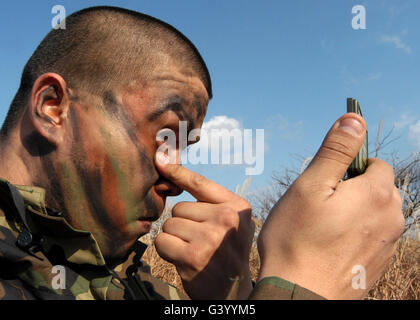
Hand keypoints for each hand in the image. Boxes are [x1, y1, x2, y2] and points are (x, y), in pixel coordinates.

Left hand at [154, 152, 254, 298]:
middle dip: (182, 224)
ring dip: (175, 238)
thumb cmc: (227, 250)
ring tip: (194, 250)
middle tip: (199, 240)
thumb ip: (207, 198)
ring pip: (169, 224)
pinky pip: (162, 241)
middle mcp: (227, 219)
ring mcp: (211, 237)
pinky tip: (184, 259)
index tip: (160, 158)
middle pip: (179, 208)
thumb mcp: (229, 220)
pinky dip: (167, 250)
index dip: (177, 172)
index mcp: (237, 207)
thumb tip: (168, 166)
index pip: (200, 183)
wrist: (233, 289)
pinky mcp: (193, 255)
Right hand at [257, 113, 403, 298]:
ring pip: (374, 212)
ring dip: (354, 212)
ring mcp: (389, 243)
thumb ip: (336, 150)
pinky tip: (331, 246)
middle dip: (352, 189)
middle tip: (319, 206)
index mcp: (377, 194)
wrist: (300, 294)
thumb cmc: (298, 238)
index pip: (375, 163)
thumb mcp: (311, 185)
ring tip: (323, 227)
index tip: (325, 183)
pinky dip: (355, 234)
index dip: (348, 168)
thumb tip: (355, 118)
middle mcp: (392, 218)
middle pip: (377, 188)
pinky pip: (372, 235)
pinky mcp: (380, 262)